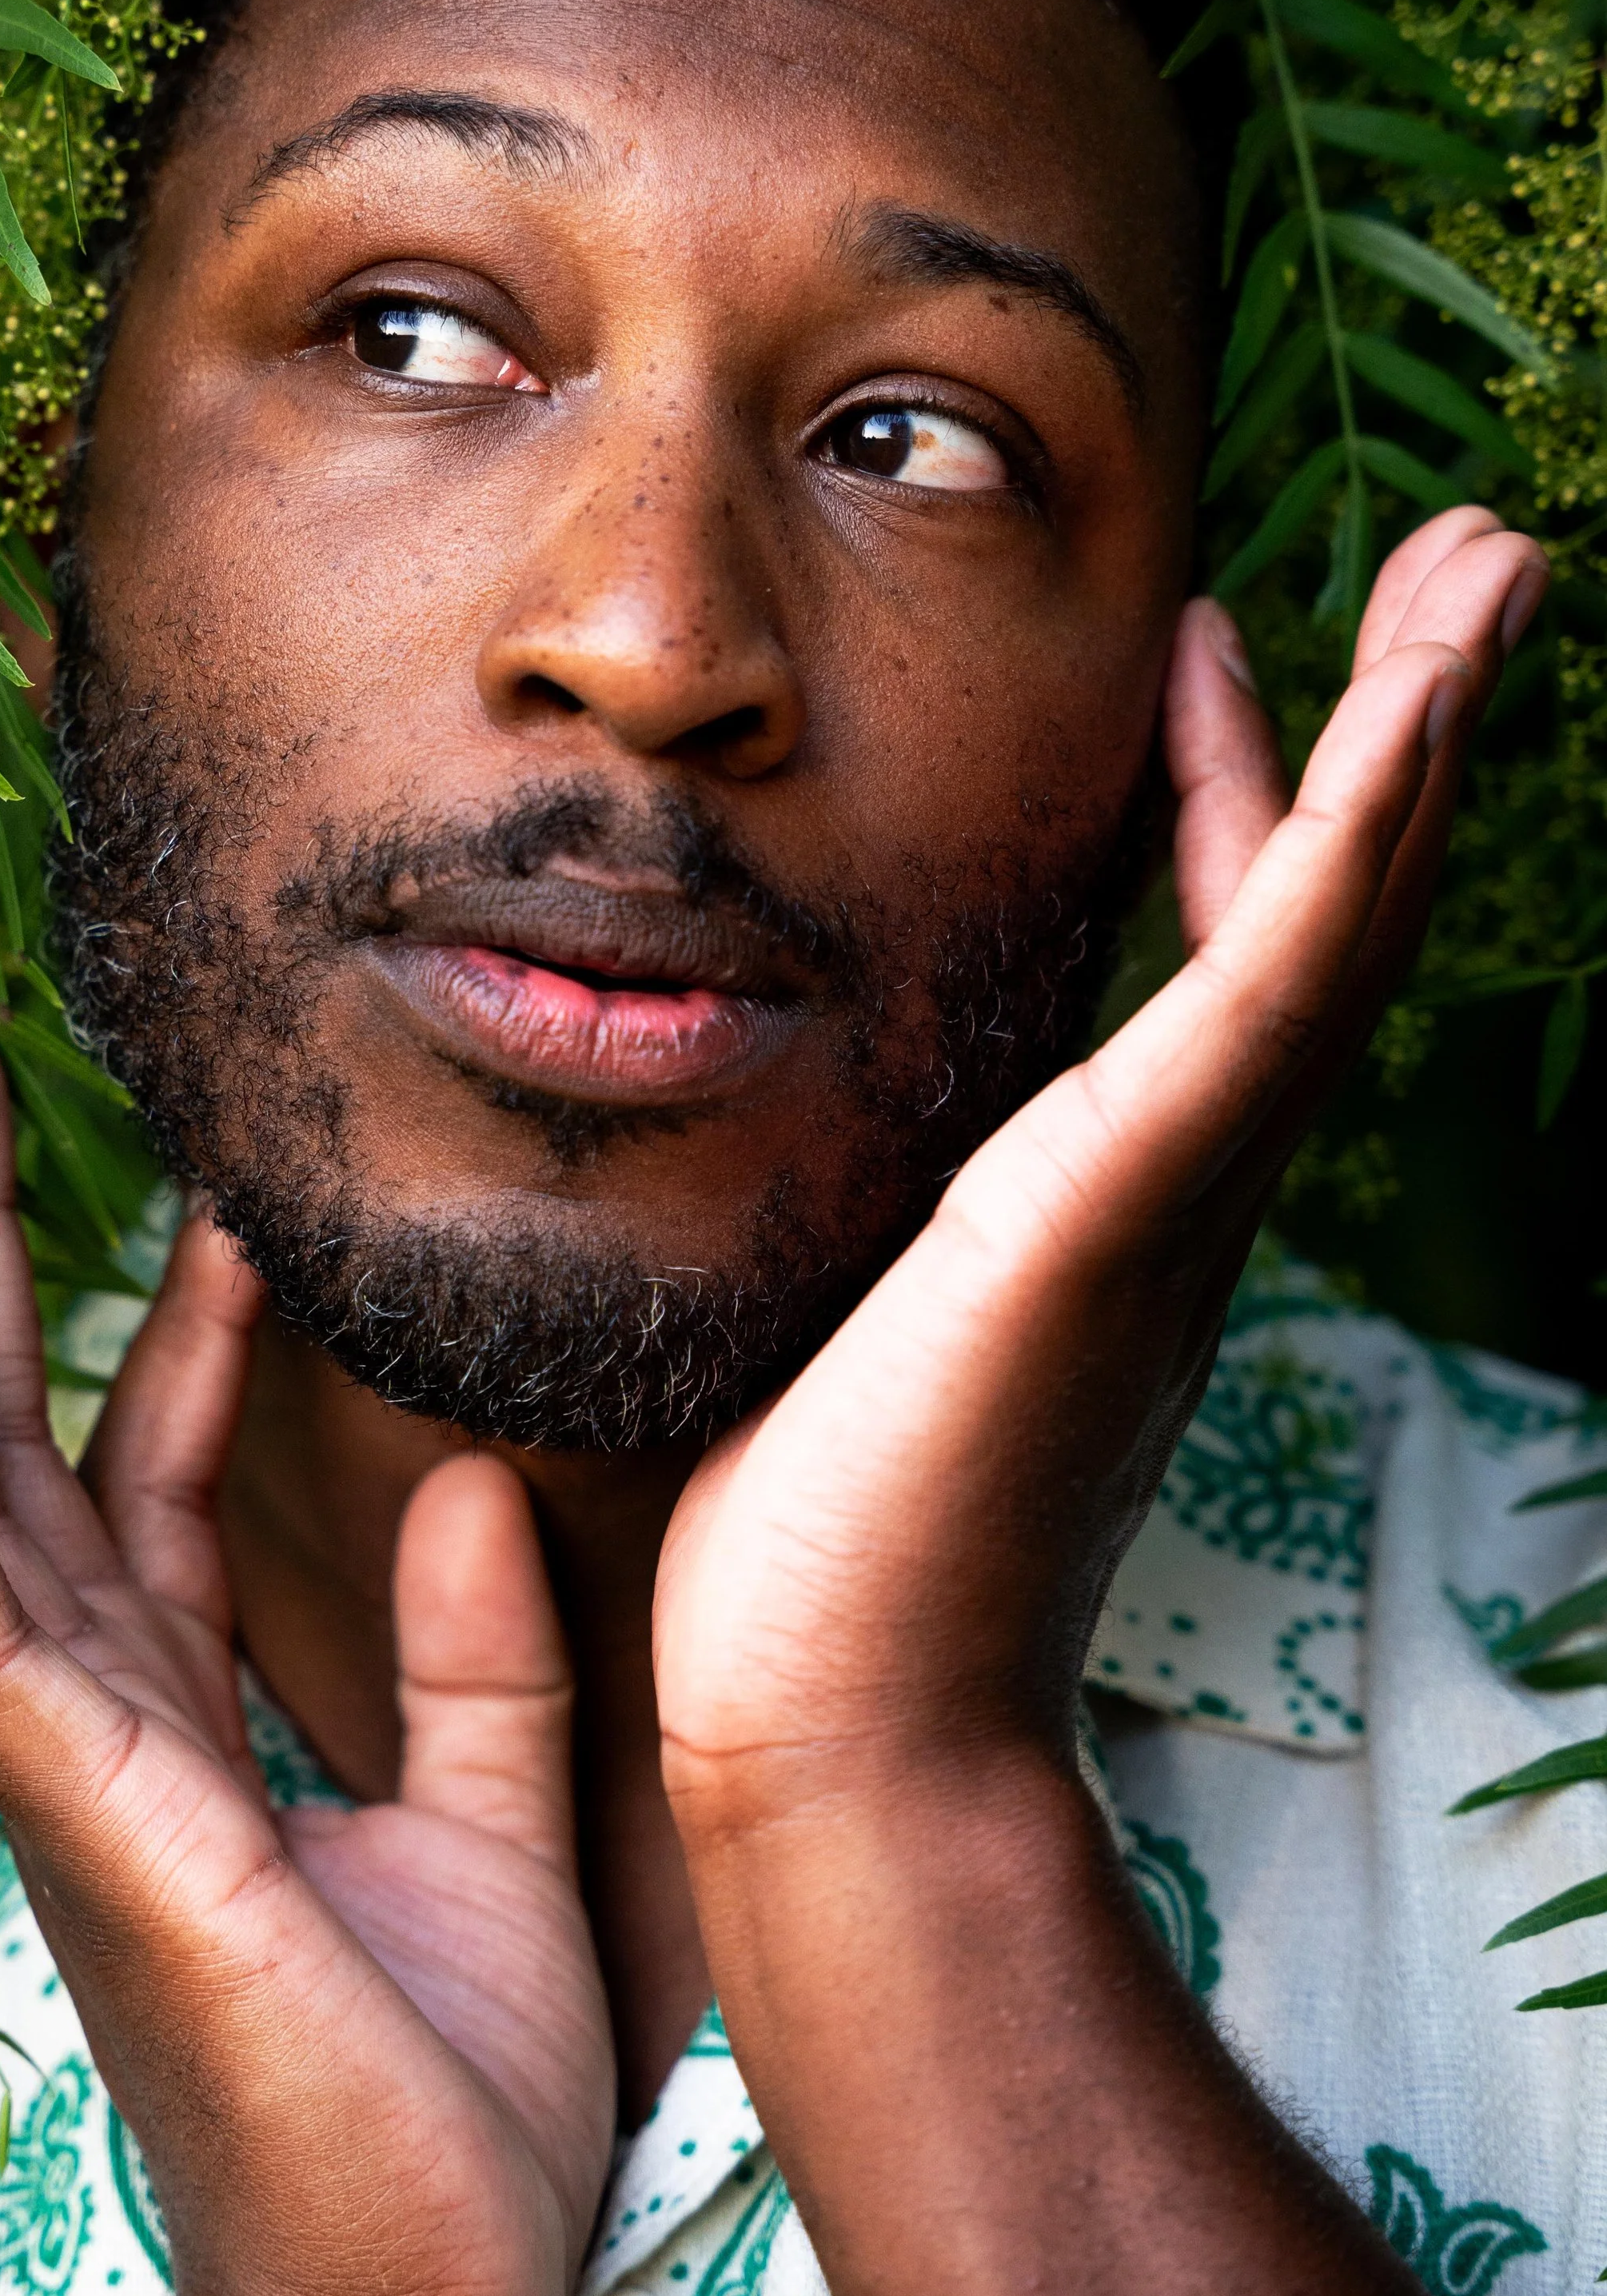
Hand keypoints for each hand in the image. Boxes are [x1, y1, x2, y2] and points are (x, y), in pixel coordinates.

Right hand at [0, 1009, 612, 2295]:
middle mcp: (102, 1717)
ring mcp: (71, 1764)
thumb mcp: (491, 1832)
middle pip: (4, 1427)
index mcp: (187, 1718)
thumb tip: (473, 1475)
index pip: (150, 1467)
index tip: (205, 1169)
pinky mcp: (85, 1818)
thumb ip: (470, 1662)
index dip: (169, 1313)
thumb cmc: (442, 2112)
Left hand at [653, 505, 1547, 1829]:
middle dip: (1397, 728)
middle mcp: (1185, 1185)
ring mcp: (1179, 1188)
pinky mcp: (1129, 1195)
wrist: (838, 1733)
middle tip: (1467, 565)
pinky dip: (1351, 823)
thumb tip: (810, 1169)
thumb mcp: (842, 1315)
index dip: (1236, 792)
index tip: (1217, 643)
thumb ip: (865, 1220)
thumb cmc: (813, 1560)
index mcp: (1117, 1203)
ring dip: (1417, 727)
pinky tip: (1408, 693)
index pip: (1212, 961)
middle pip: (1332, 911)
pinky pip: (1278, 974)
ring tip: (1484, 561)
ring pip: (1342, 915)